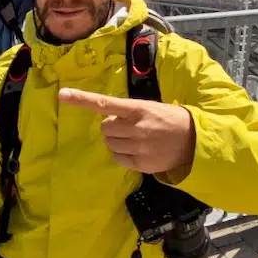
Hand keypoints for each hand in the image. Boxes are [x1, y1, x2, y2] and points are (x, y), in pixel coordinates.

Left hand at [58, 87, 194, 173]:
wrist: (195, 141)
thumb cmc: (169, 119)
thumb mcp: (150, 108)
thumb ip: (128, 112)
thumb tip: (105, 118)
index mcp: (138, 109)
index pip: (105, 103)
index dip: (82, 99)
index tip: (62, 94)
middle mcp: (137, 127)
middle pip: (105, 128)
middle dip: (111, 127)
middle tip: (127, 127)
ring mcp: (139, 147)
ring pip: (110, 144)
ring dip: (116, 141)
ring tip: (134, 139)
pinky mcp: (142, 164)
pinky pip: (118, 158)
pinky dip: (122, 154)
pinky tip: (137, 150)